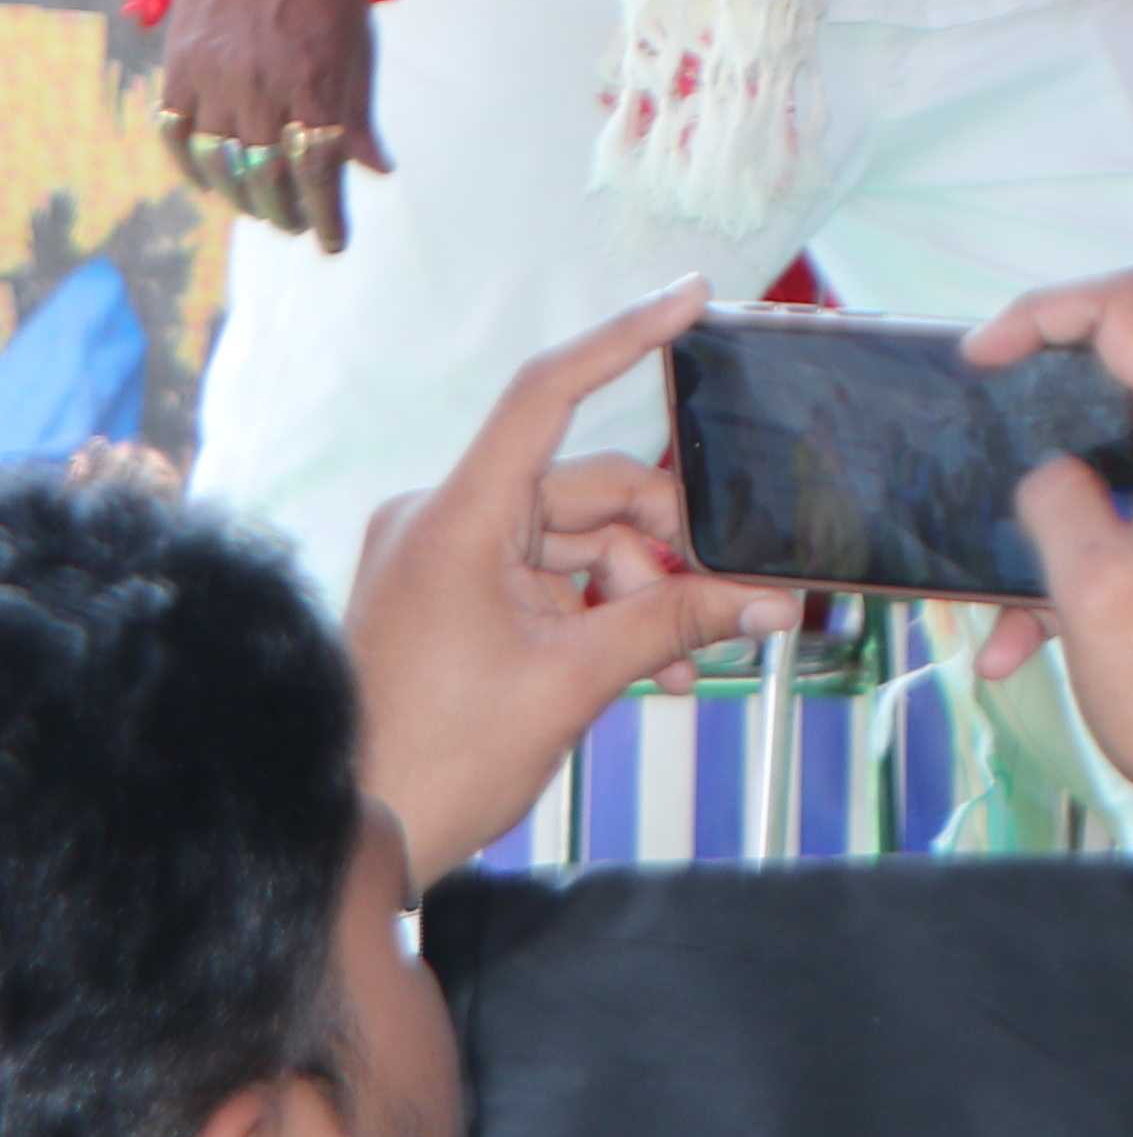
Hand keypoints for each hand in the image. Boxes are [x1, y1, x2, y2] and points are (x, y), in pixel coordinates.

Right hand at [151, 0, 384, 251]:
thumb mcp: (359, 41)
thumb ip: (359, 110)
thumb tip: (376, 168)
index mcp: (316, 83)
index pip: (319, 171)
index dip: (326, 213)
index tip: (334, 240)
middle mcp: (262, 91)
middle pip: (269, 177)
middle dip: (288, 210)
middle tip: (301, 223)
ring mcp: (215, 82)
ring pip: (222, 166)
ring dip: (242, 197)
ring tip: (263, 208)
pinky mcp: (179, 69)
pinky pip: (176, 136)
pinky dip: (192, 167)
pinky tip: (209, 180)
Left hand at [342, 280, 793, 880]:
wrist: (355, 838)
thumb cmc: (438, 761)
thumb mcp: (574, 682)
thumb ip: (676, 623)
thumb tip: (773, 600)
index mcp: (453, 520)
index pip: (547, 395)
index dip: (624, 339)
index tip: (692, 298)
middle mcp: (443, 522)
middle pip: (589, 492)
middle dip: (665, 547)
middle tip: (730, 597)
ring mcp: (446, 561)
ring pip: (581, 543)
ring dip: (641, 595)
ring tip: (687, 663)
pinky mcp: (454, 598)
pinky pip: (552, 580)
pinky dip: (603, 615)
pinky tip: (654, 670)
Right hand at [967, 257, 1132, 846]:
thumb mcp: (1091, 587)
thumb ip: (1058, 497)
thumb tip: (1047, 468)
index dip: (1049, 309)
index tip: (977, 358)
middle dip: (1079, 320)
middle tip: (1006, 368)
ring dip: (1068, 439)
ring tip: (1001, 502)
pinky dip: (1077, 527)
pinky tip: (1019, 636)